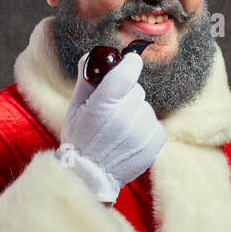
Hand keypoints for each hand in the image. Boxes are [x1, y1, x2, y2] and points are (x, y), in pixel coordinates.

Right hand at [55, 50, 165, 202]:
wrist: (91, 176)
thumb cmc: (80, 140)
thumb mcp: (75, 108)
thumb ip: (86, 79)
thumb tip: (95, 55)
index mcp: (103, 105)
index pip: (127, 71)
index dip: (130, 63)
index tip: (129, 62)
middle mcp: (125, 118)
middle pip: (137, 89)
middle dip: (126, 94)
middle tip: (112, 110)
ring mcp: (141, 132)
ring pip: (145, 107)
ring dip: (135, 112)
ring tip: (119, 129)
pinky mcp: (154, 144)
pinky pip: (154, 123)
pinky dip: (144, 127)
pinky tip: (129, 137)